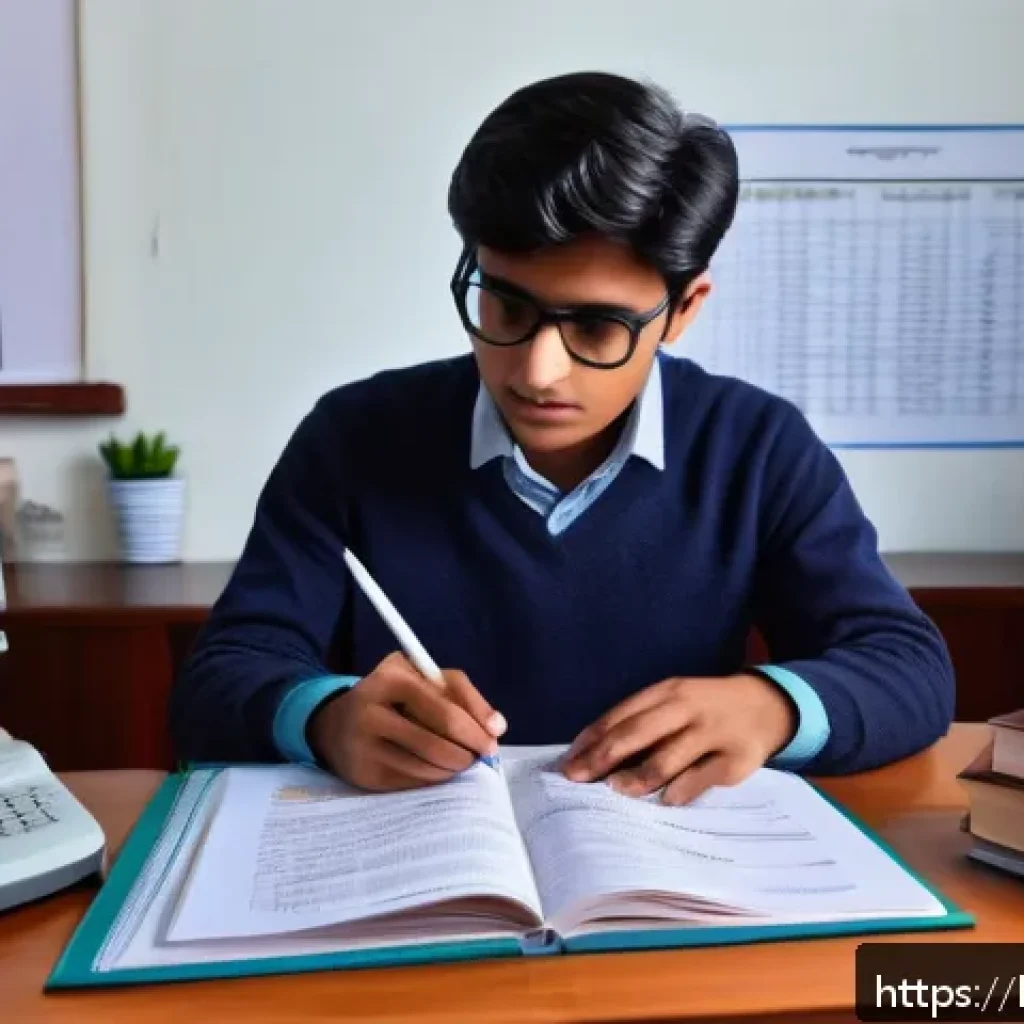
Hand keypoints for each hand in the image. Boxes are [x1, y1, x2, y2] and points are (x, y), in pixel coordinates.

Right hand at [308, 651, 505, 791]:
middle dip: (468, 752)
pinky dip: (434, 778)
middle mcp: (371, 710)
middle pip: (436, 743)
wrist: (338, 722)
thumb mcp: (424, 679)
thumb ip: (462, 694)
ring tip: (460, 760)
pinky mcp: (364, 775)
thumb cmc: (395, 696)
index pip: (445, 708)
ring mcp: (364, 745)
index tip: (493, 738)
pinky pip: (414, 782)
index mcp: (391, 678)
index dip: (475, 727)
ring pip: (427, 767)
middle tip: (480, 756)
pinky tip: (437, 768)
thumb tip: (497, 728)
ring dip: (454, 768)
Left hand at [561, 674, 796, 804]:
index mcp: (668, 691)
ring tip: (615, 790)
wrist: (765, 706)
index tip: (568, 762)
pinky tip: (663, 801)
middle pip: (639, 731)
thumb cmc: (705, 709)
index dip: (592, 738)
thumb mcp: (674, 703)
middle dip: (603, 756)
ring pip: (669, 755)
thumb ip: (641, 723)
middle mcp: (688, 707)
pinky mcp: (736, 759)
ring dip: (638, 776)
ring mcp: (713, 732)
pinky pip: (702, 777)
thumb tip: (593, 755)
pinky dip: (680, 790)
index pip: (622, 714)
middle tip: (577, 778)